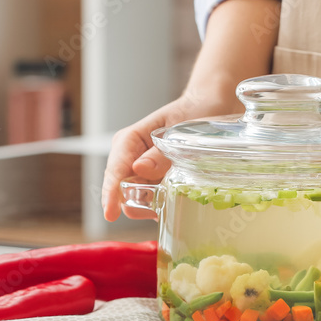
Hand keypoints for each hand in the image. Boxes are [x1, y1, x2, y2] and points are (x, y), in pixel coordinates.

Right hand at [101, 0, 282, 221]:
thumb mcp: (181, 131)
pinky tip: (178, 200)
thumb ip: (161, 153)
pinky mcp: (156, 178)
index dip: (111, 193)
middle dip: (136, 202)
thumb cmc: (195, 112)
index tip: (111, 214)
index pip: (115, 170)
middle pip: (122, 189)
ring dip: (151, 205)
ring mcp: (143, 169)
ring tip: (176, 198)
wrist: (210, 106)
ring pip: (136, 198)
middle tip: (163, 204)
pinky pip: (152, 198)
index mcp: (130, 140)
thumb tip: (139, 169)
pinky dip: (162, 203)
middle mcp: (131, 156)